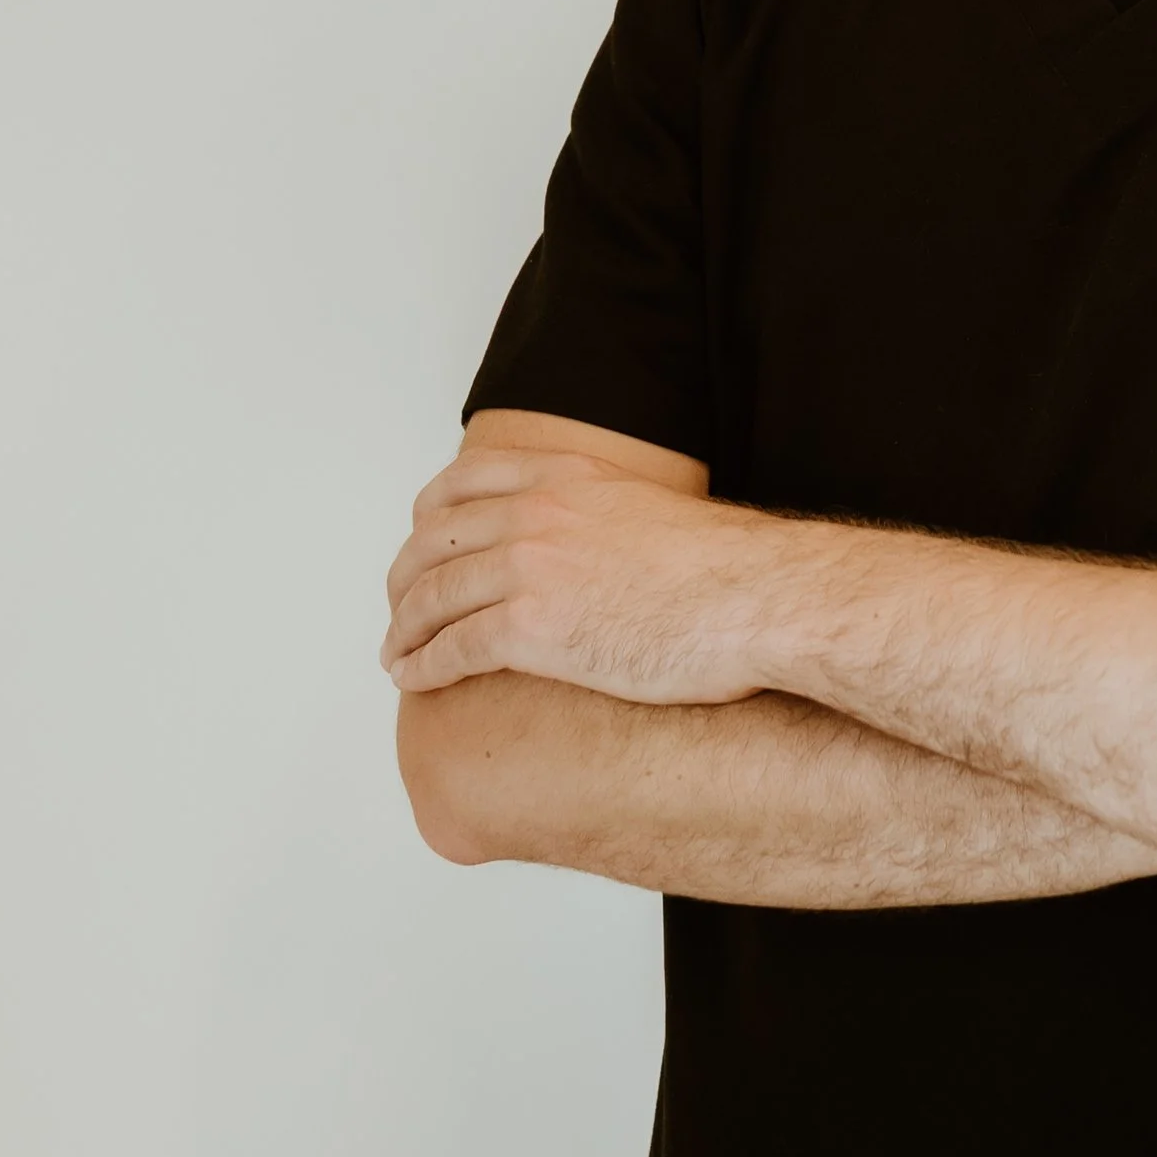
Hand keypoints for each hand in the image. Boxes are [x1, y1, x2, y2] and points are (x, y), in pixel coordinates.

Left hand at [383, 444, 766, 700]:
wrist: (760, 600)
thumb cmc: (731, 572)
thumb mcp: (659, 513)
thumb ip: (612, 519)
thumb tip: (612, 552)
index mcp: (567, 476)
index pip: (462, 483)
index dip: (427, 518)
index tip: (422, 545)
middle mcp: (537, 512)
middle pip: (433, 541)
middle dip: (405, 578)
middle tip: (401, 609)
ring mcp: (529, 568)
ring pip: (430, 596)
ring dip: (403, 628)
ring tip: (397, 653)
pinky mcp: (531, 630)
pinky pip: (449, 648)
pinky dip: (420, 665)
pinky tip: (413, 680)